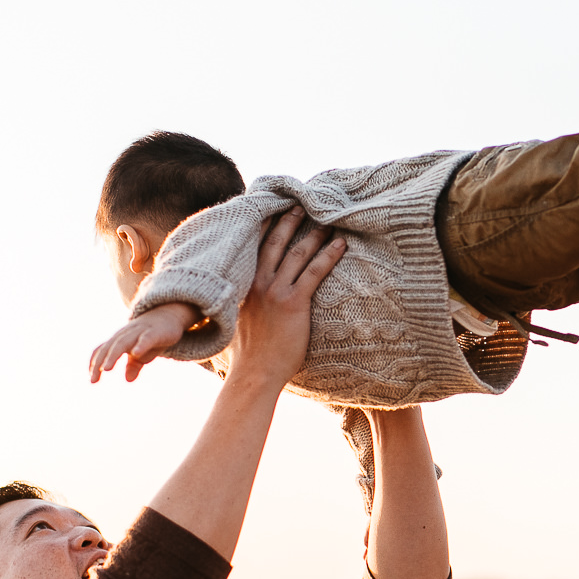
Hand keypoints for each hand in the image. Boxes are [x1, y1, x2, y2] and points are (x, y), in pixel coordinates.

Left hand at [89, 302, 200, 383]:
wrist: (169, 315)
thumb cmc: (151, 335)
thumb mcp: (143, 353)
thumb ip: (134, 365)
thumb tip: (128, 380)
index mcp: (119, 339)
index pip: (103, 350)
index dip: (95, 363)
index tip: (92, 380)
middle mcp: (125, 334)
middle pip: (109, 347)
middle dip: (99, 362)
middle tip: (93, 379)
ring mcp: (139, 332)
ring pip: (122, 343)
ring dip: (113, 355)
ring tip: (106, 369)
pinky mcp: (154, 332)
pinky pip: (146, 338)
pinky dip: (140, 345)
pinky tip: (136, 353)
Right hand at [227, 206, 346, 387]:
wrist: (254, 374)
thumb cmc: (249, 354)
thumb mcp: (237, 320)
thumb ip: (243, 304)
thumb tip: (247, 303)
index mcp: (244, 284)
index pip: (255, 247)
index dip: (267, 226)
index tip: (277, 209)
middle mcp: (258, 282)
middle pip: (276, 241)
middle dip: (291, 220)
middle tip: (304, 204)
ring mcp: (275, 291)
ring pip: (298, 253)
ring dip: (315, 234)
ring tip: (329, 220)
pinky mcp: (293, 303)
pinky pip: (315, 272)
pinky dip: (329, 256)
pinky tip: (341, 244)